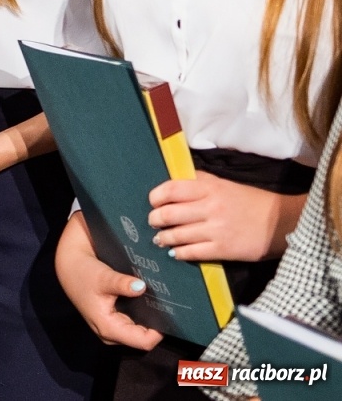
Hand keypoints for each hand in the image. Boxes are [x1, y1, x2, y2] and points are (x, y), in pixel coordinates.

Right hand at [55, 211, 163, 350]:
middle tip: (170, 306)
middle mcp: (112, 333)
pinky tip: (151, 300)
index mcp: (108, 328)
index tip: (171, 313)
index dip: (160, 331)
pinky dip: (144, 314)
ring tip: (162, 302)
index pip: (143, 341)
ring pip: (141, 331)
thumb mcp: (103, 277)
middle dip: (157, 325)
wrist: (70, 265)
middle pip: (144, 338)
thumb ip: (121, 283)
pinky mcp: (114, 320)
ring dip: (151, 319)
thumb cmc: (84, 273)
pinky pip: (136, 323)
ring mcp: (113, 327)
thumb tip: (141, 287)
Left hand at [148, 172, 306, 262]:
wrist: (283, 222)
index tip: (153, 202)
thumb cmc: (251, 201)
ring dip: (163, 238)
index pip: (170, 190)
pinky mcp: (223, 250)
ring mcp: (216, 230)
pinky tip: (175, 252)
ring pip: (177, 235)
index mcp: (209, 188)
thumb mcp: (224, 184)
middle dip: (155, 219)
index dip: (155, 197)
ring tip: (160, 239)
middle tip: (153, 222)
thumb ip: (199, 182)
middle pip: (169, 214)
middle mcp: (210, 207)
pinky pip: (192, 253)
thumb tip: (172, 184)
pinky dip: (179, 253)